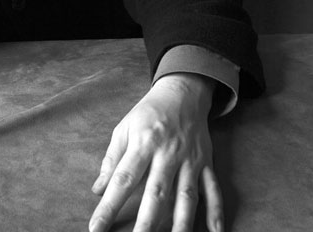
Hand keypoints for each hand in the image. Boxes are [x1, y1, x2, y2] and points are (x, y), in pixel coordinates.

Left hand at [89, 73, 222, 231]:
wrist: (182, 93)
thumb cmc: (148, 114)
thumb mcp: (124, 128)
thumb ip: (111, 160)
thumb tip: (98, 190)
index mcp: (142, 143)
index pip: (122, 179)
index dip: (109, 205)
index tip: (96, 227)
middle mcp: (167, 153)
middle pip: (156, 192)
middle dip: (145, 222)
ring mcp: (190, 159)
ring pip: (186, 196)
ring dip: (180, 223)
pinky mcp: (206, 163)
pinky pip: (213, 189)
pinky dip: (216, 212)